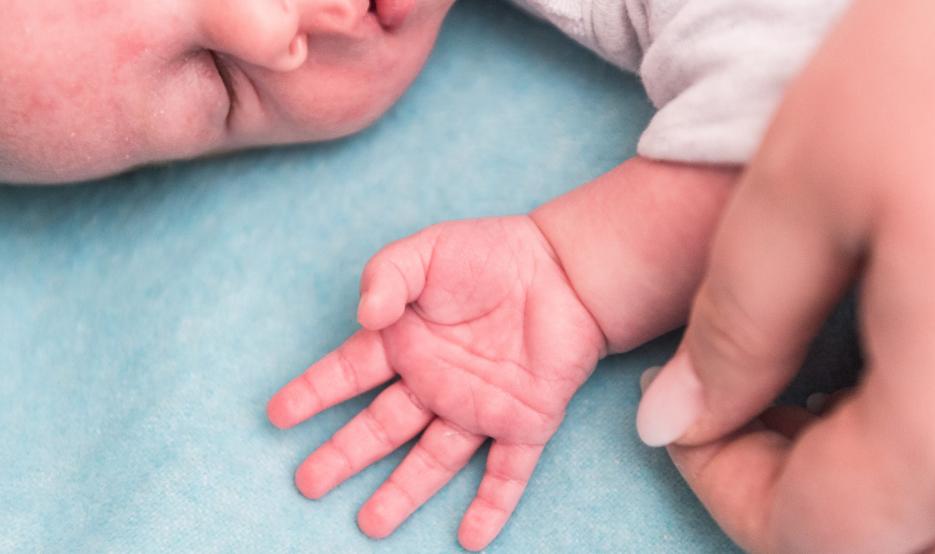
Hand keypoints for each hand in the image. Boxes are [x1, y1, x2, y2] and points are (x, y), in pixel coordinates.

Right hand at [268, 216, 605, 550]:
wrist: (566, 268)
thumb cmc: (492, 254)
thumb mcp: (428, 251)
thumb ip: (388, 275)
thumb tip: (365, 315)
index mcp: (408, 343)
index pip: (349, 373)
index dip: (313, 392)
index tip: (277, 414)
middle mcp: (436, 382)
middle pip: (382, 427)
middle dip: (344, 455)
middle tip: (308, 483)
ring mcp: (479, 406)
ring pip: (435, 458)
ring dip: (404, 492)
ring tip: (372, 524)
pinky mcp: (525, 421)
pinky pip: (507, 470)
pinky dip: (492, 505)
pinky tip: (472, 539)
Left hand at [637, 0, 934, 550]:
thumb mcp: (804, 192)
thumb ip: (734, 332)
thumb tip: (674, 423)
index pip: (810, 536)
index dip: (724, 486)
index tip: (684, 415)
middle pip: (891, 550)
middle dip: (798, 495)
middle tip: (749, 403)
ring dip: (874, 490)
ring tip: (825, 391)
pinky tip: (907, 375)